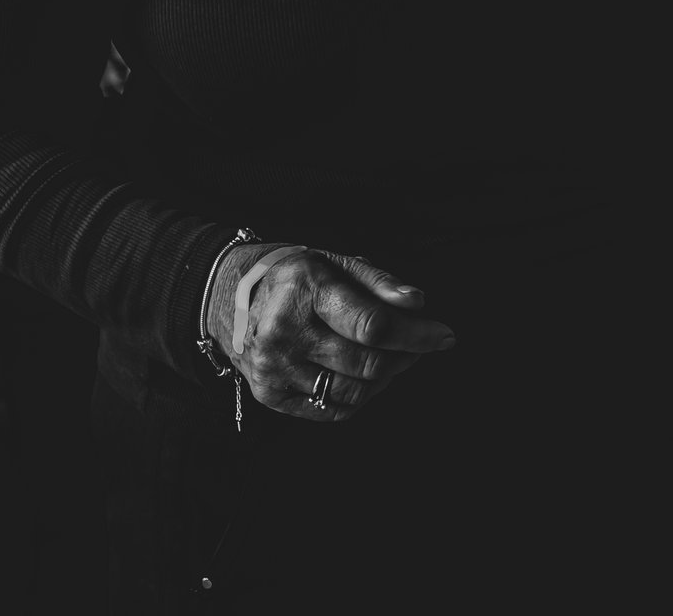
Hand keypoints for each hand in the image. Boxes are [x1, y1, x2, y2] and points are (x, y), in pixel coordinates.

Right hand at [205, 243, 455, 420]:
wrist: (227, 297)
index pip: (372, 325)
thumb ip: (379, 282)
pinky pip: (331, 409)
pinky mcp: (269, 395)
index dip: (416, 334)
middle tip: (422, 345)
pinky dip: (359, 396)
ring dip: (386, 378)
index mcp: (304, 291)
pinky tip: (365, 376)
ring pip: (353, 392)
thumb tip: (418, 304)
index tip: (445, 336)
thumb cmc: (295, 276)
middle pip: (367, 364)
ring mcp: (274, 369)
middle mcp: (284, 334)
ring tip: (394, 358)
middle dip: (406, 356)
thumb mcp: (335, 262)